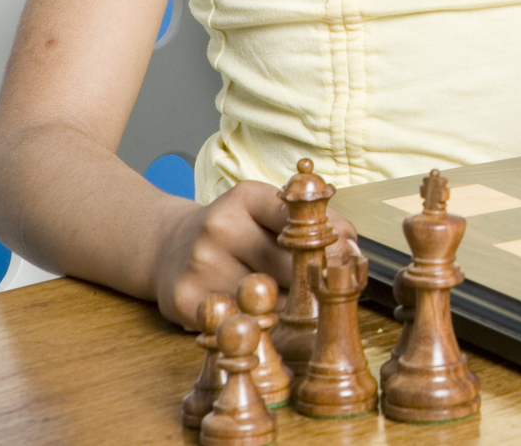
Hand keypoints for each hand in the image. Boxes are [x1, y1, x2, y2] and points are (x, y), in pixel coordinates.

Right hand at [152, 180, 355, 328]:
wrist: (167, 247)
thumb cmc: (236, 230)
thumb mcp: (270, 211)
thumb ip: (316, 223)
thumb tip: (353, 249)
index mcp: (245, 197)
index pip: (298, 217)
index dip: (329, 241)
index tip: (349, 256)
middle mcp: (218, 227)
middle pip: (288, 264)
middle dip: (314, 280)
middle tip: (327, 289)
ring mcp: (199, 265)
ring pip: (268, 298)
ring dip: (290, 307)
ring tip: (293, 305)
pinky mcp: (185, 302)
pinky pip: (239, 320)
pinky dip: (259, 324)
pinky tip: (262, 318)